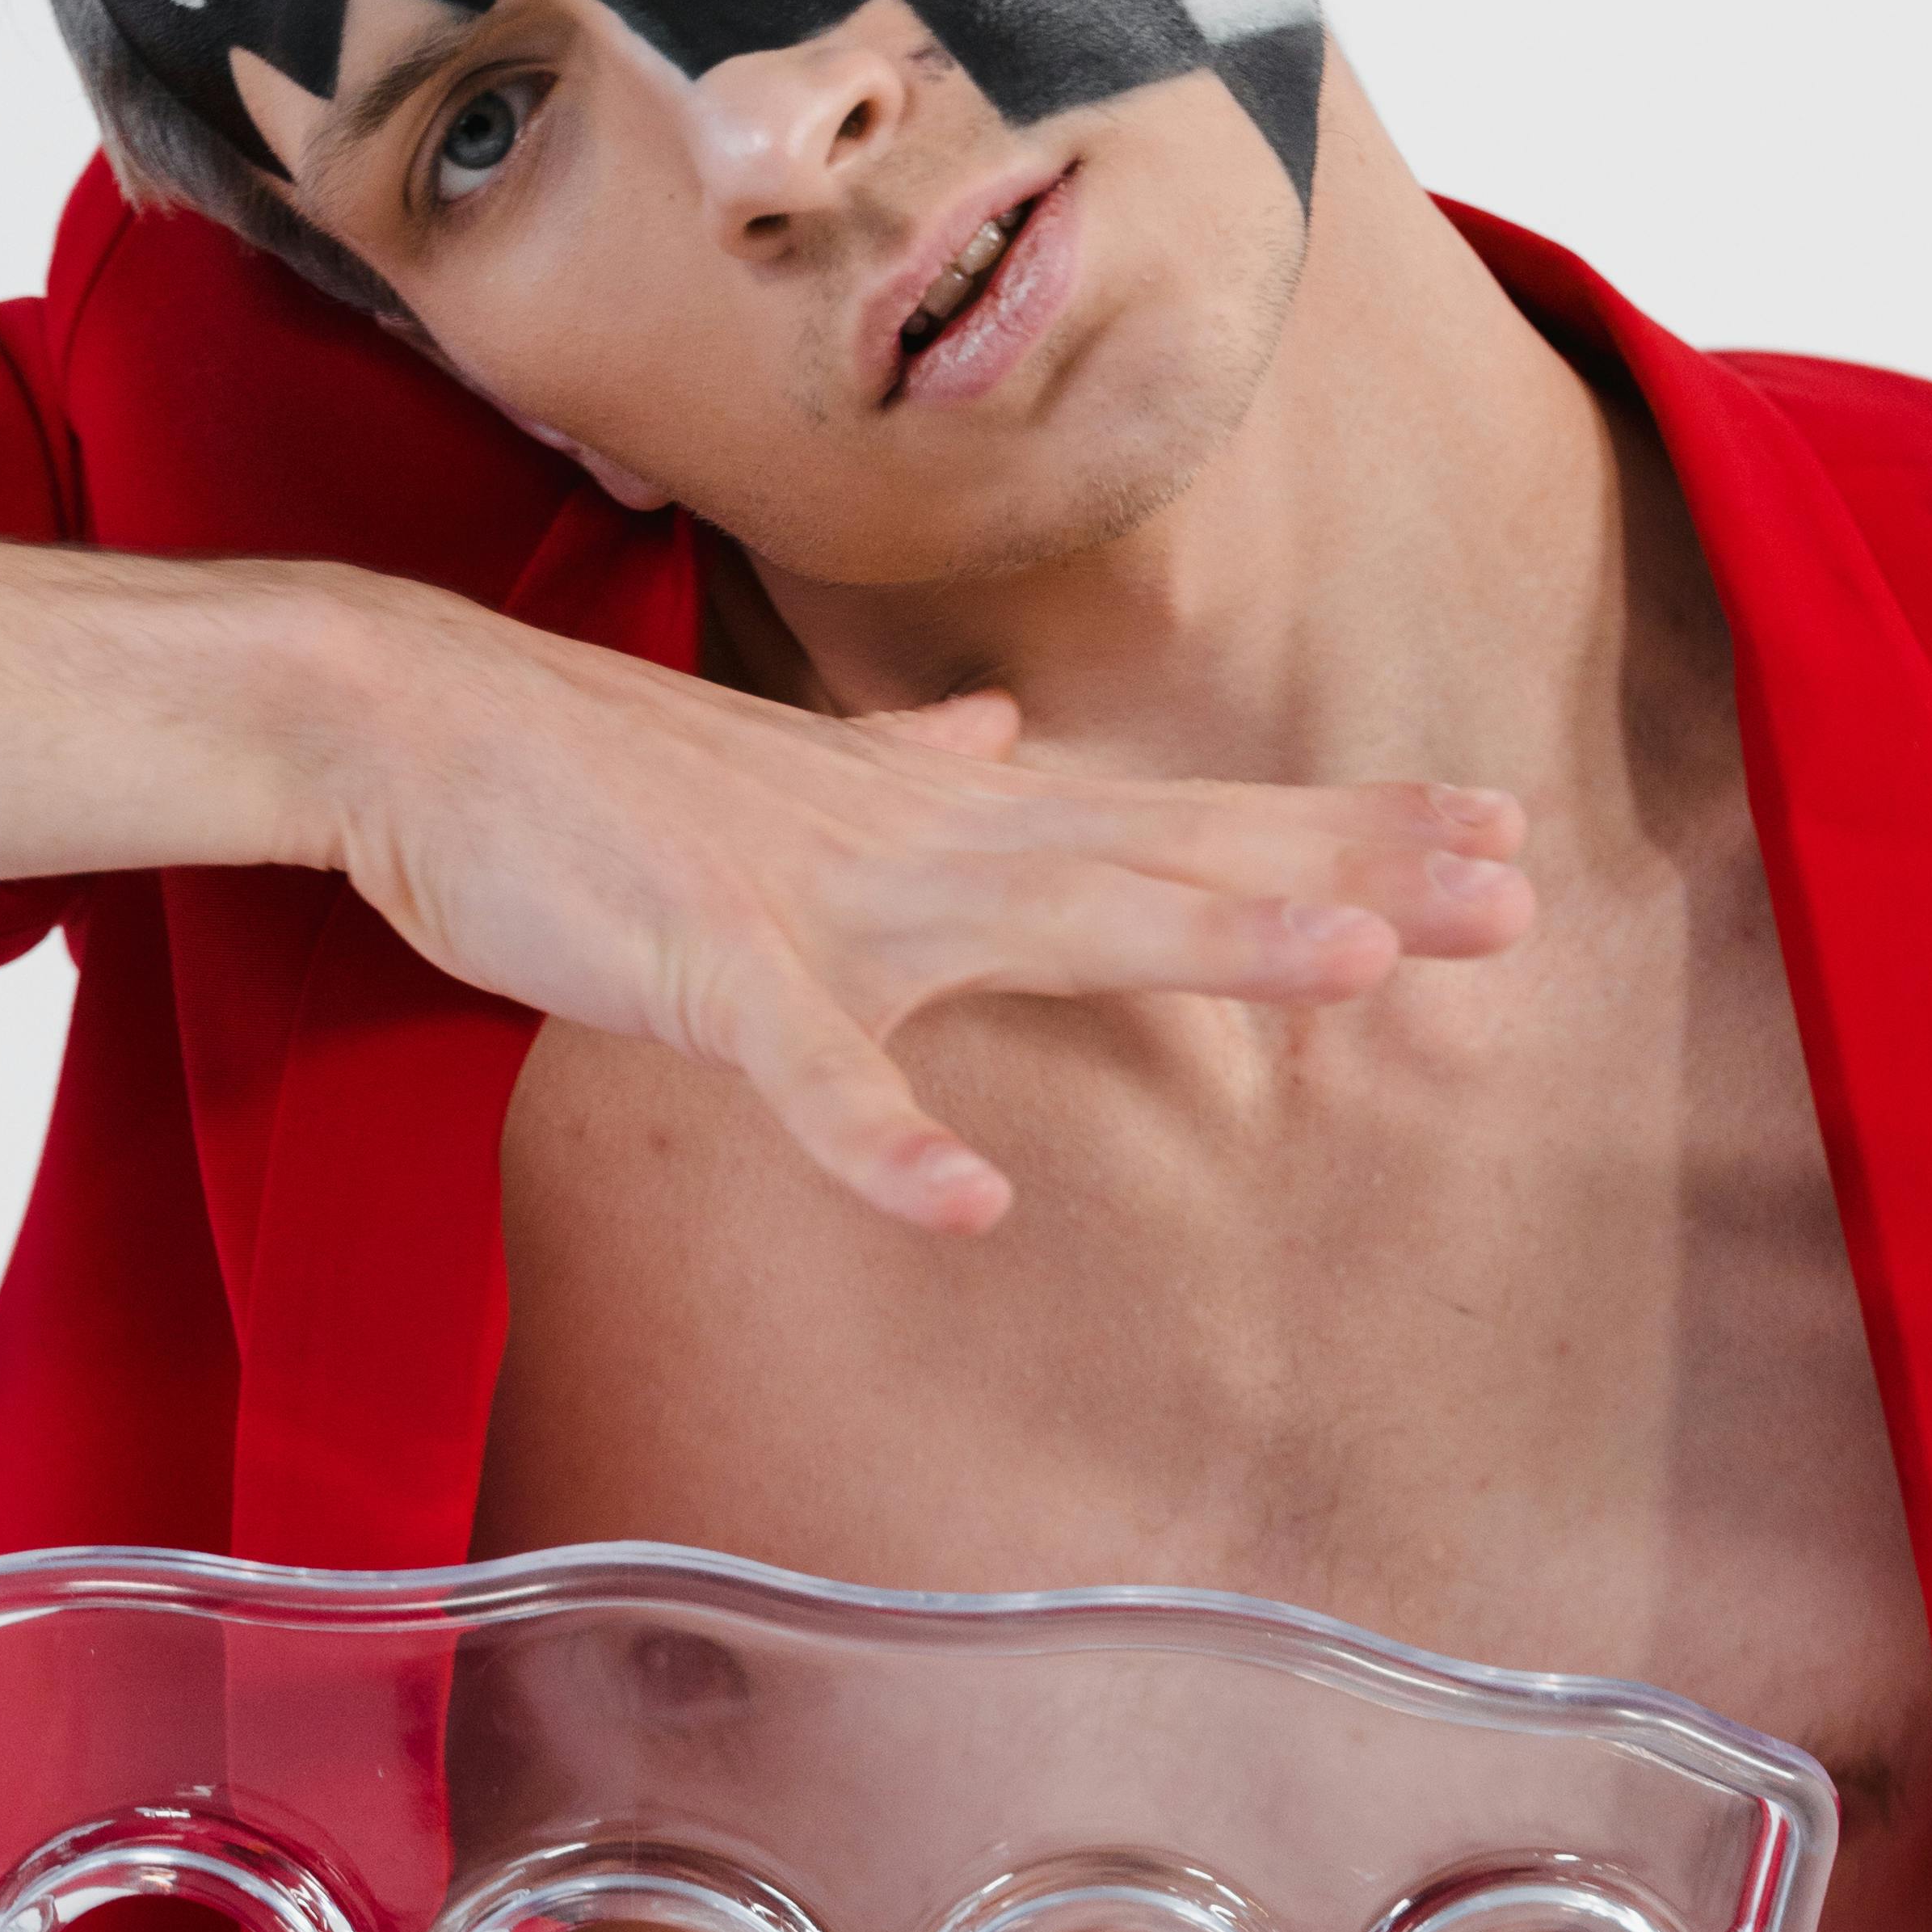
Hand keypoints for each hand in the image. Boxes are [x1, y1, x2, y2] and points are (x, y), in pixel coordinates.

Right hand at [310, 594, 1533, 1230]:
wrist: (418, 726)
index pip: (1180, 816)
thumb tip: (997, 729)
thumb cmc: (601, 775)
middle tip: (1513, 888)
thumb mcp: (793, 774)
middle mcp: (923, 840)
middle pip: (1169, 855)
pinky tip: (968, 1205)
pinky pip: (808, 1074)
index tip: (1493, 829)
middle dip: (1343, 869)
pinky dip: (882, 1139)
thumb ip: (909, 765)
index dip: (1336, 826)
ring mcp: (821, 903)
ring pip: (1040, 922)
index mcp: (946, 815)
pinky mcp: (707, 970)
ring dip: (1196, 938)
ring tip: (1353, 963)